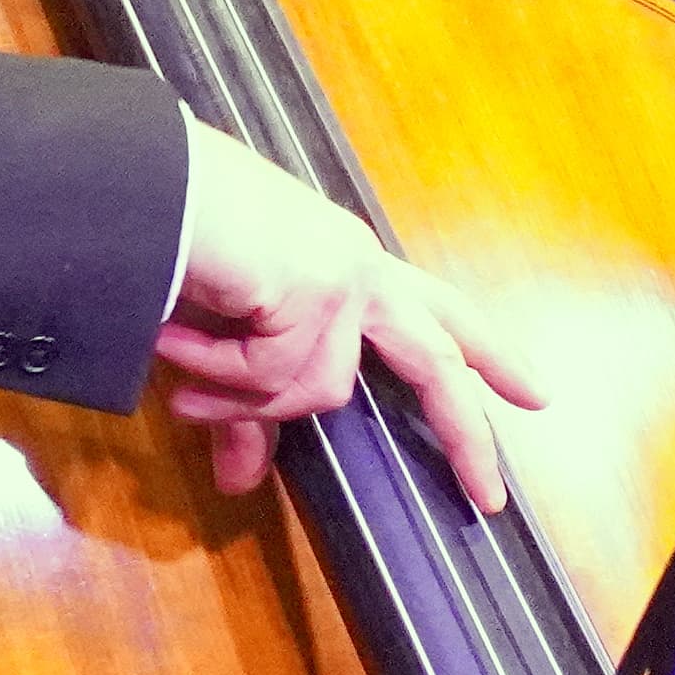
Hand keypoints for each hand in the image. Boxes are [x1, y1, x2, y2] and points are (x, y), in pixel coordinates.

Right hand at [154, 124, 547, 509]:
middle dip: (465, 430)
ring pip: (317, 388)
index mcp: (346, 259)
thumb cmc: (181, 230)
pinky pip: (273, 376)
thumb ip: (247, 405)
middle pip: (436, 356)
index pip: (435, 310)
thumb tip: (240, 483)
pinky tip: (177, 341)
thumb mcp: (224, 333)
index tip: (531, 393)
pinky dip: (218, 373)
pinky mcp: (316, 291)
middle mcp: (359, 264)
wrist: (143, 178)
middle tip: (489, 496)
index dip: (486, 351)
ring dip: (240, 394)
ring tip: (182, 383)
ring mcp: (342, 278)